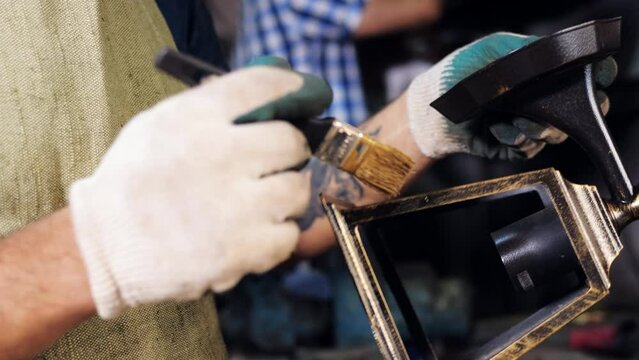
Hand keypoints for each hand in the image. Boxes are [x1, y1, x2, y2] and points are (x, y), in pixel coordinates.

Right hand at [69, 65, 330, 318]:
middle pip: (292, 141)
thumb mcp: (160, 124)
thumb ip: (211, 106)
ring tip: (262, 201)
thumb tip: (272, 90)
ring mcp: (231, 207)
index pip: (263, 86)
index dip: (294, 88)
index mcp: (195, 118)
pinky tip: (253, 233)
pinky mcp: (238, 251)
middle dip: (289, 151)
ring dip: (287, 195)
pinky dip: (276, 235)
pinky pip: (287, 236)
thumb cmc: (135, 180)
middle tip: (275, 162)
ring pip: (297, 190)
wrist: (103, 245)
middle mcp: (218, 156)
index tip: (306, 94)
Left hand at [406, 32, 616, 159]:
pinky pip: (529, 149)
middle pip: (575, 111)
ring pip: (554, 133)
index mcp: (537, 74)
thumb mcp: (492, 52)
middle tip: (551, 110)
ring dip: (537, 127)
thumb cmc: (456, 75)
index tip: (594, 84)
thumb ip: (524, 52)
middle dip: (569, 113)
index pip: (577, 78)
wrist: (429, 110)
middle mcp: (536, 100)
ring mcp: (525, 123)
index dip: (592, 81)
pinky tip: (497, 129)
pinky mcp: (511, 145)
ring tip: (511, 119)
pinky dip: (516, 140)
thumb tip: (556, 54)